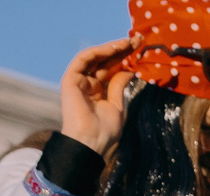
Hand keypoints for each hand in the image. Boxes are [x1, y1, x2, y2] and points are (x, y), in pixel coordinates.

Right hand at [59, 37, 138, 152]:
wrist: (91, 142)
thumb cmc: (105, 130)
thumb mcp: (118, 105)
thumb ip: (119, 86)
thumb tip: (129, 70)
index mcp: (97, 90)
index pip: (111, 69)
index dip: (124, 58)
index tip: (139, 49)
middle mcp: (87, 83)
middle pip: (105, 61)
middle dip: (121, 49)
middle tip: (138, 40)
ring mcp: (78, 80)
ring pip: (94, 58)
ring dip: (111, 48)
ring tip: (128, 42)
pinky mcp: (70, 79)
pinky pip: (83, 60)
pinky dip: (98, 52)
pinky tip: (113, 48)